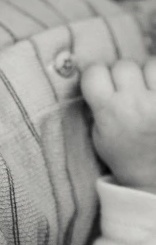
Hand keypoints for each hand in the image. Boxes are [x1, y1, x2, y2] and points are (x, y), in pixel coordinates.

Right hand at [81, 59, 155, 191]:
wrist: (155, 180)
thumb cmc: (124, 154)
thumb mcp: (98, 133)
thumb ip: (96, 103)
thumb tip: (97, 72)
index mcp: (110, 112)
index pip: (94, 71)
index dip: (96, 75)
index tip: (101, 84)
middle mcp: (136, 105)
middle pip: (123, 65)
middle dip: (122, 75)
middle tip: (126, 91)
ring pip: (150, 64)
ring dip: (147, 74)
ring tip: (147, 90)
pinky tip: (155, 93)